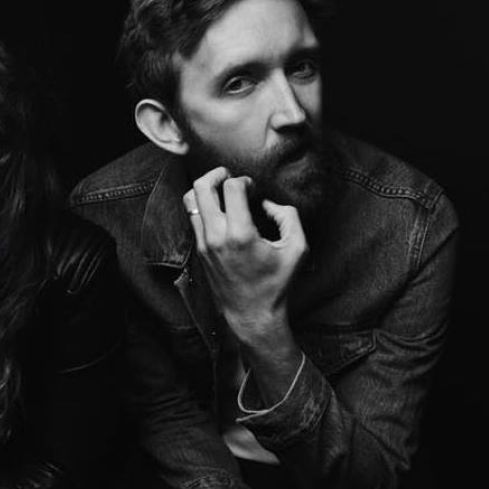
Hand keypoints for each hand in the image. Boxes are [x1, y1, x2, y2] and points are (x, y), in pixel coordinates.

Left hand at [182, 168, 306, 342]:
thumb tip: (268, 203)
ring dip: (206, 189)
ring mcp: (203, 243)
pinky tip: (222, 210)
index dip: (245, 180)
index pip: (231, 187)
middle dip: (217, 174)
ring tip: (223, 191)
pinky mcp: (199, 250)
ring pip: (191, 200)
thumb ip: (289, 217)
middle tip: (231, 178)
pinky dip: (204, 205)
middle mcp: (216, 236)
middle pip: (201, 186)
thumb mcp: (297, 249)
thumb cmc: (276, 284)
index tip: (254, 190)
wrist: (250, 314)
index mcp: (239, 234)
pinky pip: (193, 216)